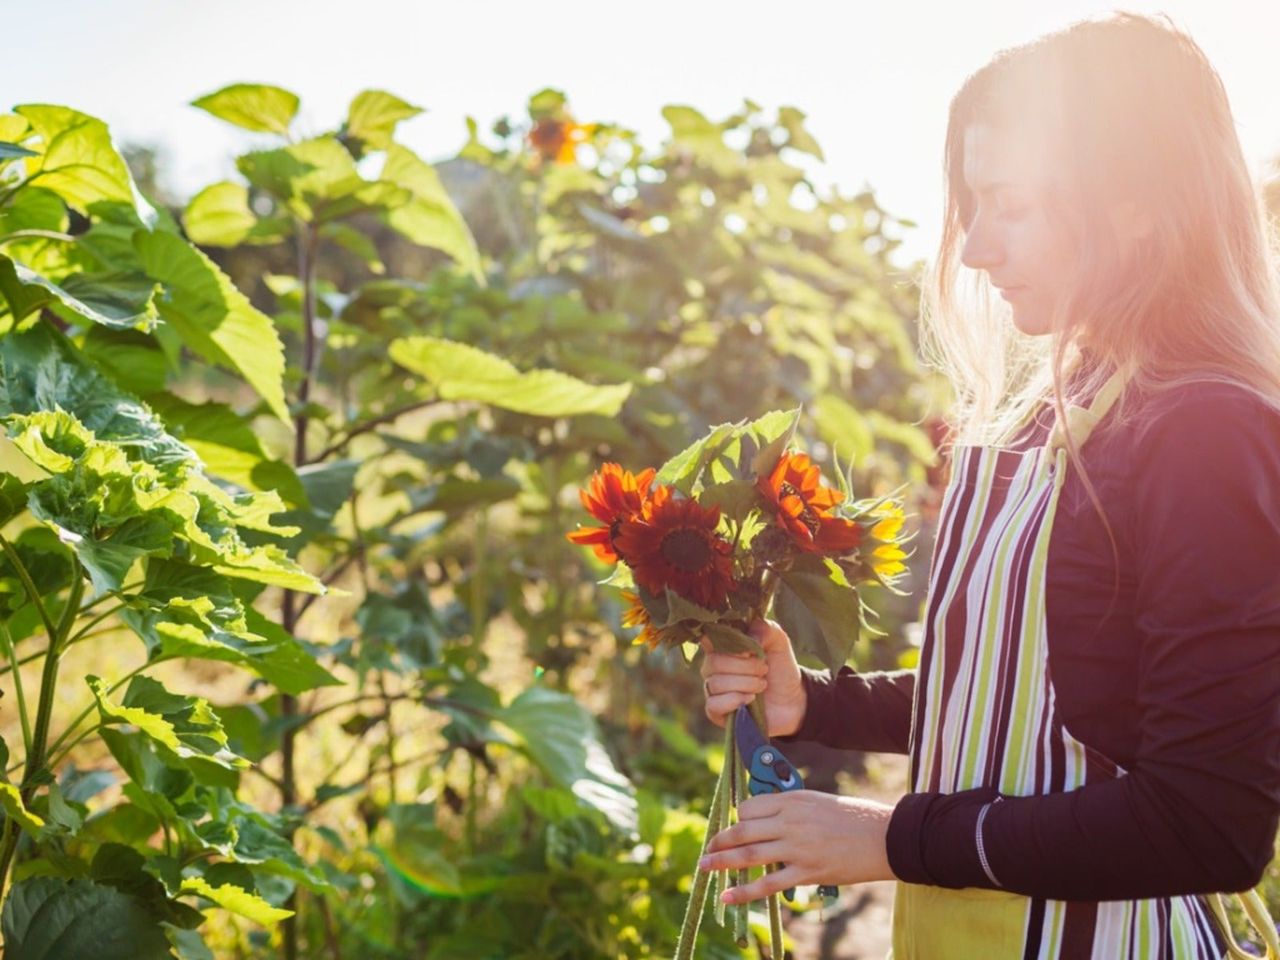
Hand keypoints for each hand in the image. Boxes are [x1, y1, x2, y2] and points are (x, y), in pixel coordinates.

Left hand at [696, 791, 895, 903]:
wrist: (885, 836)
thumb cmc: (854, 817)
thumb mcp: (818, 802)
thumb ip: (791, 809)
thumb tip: (766, 820)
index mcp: (792, 800)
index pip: (749, 808)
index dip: (738, 819)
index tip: (736, 829)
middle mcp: (790, 822)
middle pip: (743, 831)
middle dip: (720, 841)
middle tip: (707, 849)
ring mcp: (797, 848)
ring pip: (749, 856)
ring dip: (721, 862)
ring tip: (704, 867)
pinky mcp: (807, 873)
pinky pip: (768, 884)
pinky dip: (744, 892)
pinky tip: (727, 896)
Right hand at [700, 618, 805, 736]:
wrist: (792, 700)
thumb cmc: (780, 667)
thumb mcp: (778, 642)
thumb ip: (764, 630)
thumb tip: (747, 638)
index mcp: (722, 647)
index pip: (708, 639)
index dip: (726, 644)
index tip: (748, 650)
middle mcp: (712, 667)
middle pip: (713, 663)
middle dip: (744, 666)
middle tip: (764, 669)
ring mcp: (713, 690)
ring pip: (715, 684)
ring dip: (744, 684)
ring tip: (762, 684)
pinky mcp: (716, 711)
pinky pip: (713, 705)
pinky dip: (733, 700)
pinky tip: (750, 699)